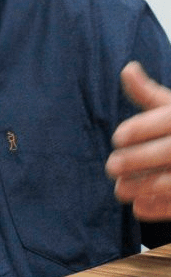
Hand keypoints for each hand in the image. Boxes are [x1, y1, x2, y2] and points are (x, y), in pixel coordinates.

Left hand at [106, 61, 170, 220]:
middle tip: (110, 167)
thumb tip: (127, 69)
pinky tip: (138, 208)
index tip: (117, 138)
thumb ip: (149, 93)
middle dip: (135, 161)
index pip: (165, 121)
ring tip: (119, 190)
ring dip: (143, 188)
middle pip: (167, 153)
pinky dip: (158, 208)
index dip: (139, 130)